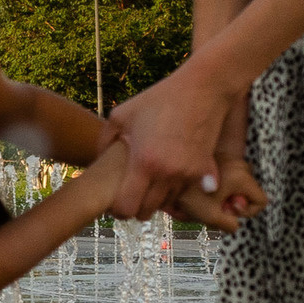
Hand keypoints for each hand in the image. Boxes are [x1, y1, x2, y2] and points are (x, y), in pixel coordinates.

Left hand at [108, 63, 229, 219]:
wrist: (203, 90)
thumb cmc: (160, 99)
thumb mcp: (121, 115)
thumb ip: (104, 142)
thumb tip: (98, 164)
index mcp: (143, 162)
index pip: (127, 208)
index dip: (118, 210)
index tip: (116, 203)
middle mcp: (167, 174)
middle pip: (146, 212)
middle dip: (136, 207)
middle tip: (132, 193)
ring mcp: (188, 175)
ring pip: (167, 204)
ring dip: (157, 198)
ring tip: (150, 181)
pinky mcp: (205, 172)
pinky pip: (186, 193)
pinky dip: (176, 190)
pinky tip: (170, 175)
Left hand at [171, 156, 264, 231]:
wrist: (165, 170)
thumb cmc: (188, 193)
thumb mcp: (210, 216)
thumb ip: (230, 225)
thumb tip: (235, 224)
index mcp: (242, 177)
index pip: (261, 201)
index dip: (247, 213)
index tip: (227, 210)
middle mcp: (240, 166)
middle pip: (246, 195)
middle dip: (231, 206)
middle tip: (212, 206)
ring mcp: (230, 161)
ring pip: (235, 189)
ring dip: (222, 199)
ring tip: (202, 200)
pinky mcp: (218, 159)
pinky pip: (226, 180)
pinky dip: (216, 190)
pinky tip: (199, 192)